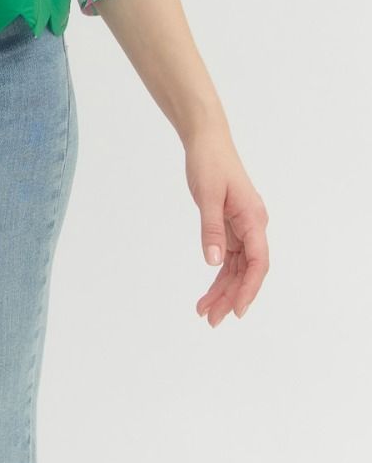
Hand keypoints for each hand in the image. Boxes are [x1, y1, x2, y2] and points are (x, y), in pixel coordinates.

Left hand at [184, 127, 268, 325]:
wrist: (207, 141)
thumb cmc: (209, 163)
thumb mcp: (207, 195)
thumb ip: (212, 229)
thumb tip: (213, 262)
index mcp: (253, 219)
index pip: (258, 262)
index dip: (249, 288)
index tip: (237, 310)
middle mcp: (253, 226)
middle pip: (248, 270)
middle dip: (231, 296)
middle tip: (211, 320)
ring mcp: (243, 227)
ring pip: (237, 268)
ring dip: (223, 290)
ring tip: (204, 312)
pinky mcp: (231, 226)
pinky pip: (229, 257)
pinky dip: (218, 275)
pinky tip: (208, 291)